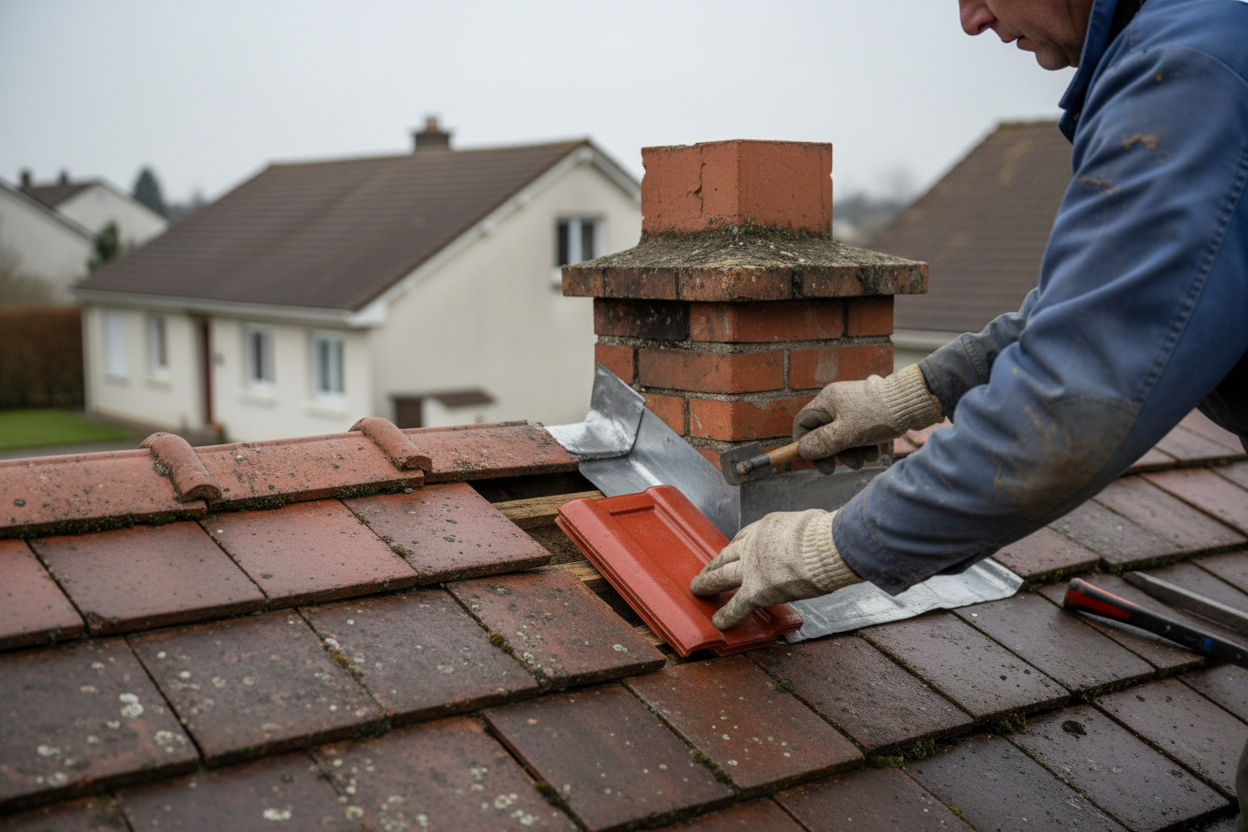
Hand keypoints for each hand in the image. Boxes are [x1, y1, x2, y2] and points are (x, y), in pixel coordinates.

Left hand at [689, 510, 861, 629]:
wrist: (822, 547)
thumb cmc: (823, 535)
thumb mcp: (808, 524)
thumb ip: (803, 533)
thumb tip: (815, 536)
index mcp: (767, 528)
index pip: (744, 537)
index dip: (736, 546)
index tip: (732, 550)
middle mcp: (753, 545)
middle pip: (727, 554)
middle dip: (715, 563)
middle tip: (706, 569)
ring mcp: (751, 567)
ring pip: (721, 575)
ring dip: (708, 582)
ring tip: (698, 589)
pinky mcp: (756, 590)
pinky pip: (737, 605)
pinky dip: (727, 614)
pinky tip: (719, 621)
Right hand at [794, 364, 942, 472]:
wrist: (914, 403)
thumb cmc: (878, 415)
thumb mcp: (847, 433)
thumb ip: (823, 443)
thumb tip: (802, 451)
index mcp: (828, 400)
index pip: (803, 422)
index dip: (803, 443)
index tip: (813, 461)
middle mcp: (838, 401)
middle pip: (822, 432)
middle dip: (831, 452)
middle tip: (836, 469)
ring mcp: (853, 407)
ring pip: (841, 435)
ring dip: (849, 452)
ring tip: (864, 460)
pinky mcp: (868, 414)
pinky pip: (857, 433)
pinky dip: (862, 445)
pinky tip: (874, 452)